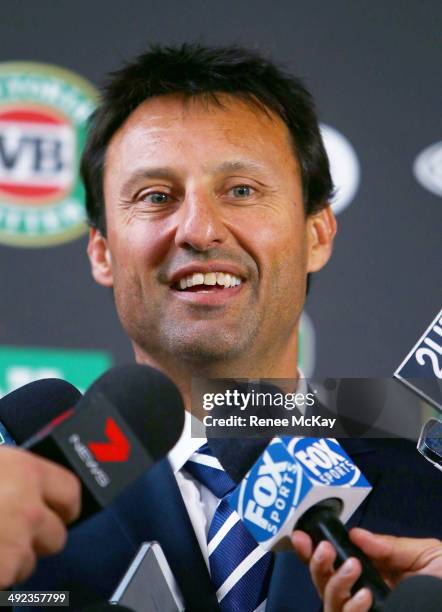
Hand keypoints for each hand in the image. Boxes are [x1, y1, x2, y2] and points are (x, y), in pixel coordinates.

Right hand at [0, 446, 80, 587]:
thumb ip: (12, 476)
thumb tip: (30, 493)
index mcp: (27, 472)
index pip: (70, 492)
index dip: (64, 506)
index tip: (59, 513)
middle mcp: (29, 508)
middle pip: (56, 537)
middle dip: (37, 541)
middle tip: (11, 535)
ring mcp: (15, 545)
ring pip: (27, 565)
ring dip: (10, 562)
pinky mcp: (1, 573)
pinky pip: (6, 582)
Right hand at [292, 528, 441, 611]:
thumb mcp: (427, 555)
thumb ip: (391, 546)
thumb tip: (356, 534)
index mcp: (375, 574)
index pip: (335, 562)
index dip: (314, 549)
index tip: (302, 535)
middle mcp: (364, 595)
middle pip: (322, 582)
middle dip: (315, 563)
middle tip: (322, 548)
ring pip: (329, 603)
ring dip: (333, 582)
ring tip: (352, 567)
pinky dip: (350, 608)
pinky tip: (364, 596)